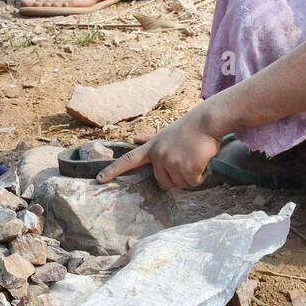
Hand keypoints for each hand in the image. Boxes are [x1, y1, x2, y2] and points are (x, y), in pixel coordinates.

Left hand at [97, 108, 223, 189]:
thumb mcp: (164, 134)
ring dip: (191, 176)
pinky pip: (194, 182)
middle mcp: (158, 156)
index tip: (99, 179)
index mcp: (152, 148)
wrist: (207, 122)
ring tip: (195, 157)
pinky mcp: (186, 168)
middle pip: (164, 183)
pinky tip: (203, 160)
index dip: (113, 170)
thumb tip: (134, 138)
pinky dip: (202, 175)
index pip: (128, 160)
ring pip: (181, 184)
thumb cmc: (188, 127)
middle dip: (177, 178)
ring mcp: (171, 162)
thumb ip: (149, 140)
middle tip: (187, 161)